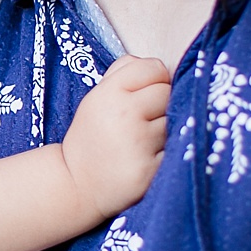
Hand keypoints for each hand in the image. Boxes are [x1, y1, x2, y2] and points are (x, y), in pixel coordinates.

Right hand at [60, 53, 169, 222]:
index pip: (154, 67)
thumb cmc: (92, 136)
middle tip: (144, 120)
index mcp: (109, 93)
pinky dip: (165, 153)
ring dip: (164, 130)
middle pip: (167, 92)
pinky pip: (175, 149)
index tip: (144, 93)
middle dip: (160, 104)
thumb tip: (157, 66)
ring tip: (142, 141)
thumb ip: (122, 73)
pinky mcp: (151, 169)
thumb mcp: (96, 98)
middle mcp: (124, 114)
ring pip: (174, 121)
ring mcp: (139, 142)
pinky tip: (145, 158)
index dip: (153, 79)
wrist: (76, 184)